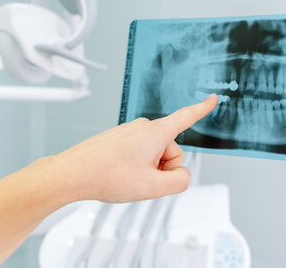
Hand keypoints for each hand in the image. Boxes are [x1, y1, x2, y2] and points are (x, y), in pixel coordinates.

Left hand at [54, 94, 217, 202]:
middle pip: (171, 150)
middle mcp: (143, 127)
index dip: (202, 109)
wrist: (72, 174)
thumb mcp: (153, 187)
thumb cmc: (106, 176)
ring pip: (154, 155)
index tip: (213, 98)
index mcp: (156, 133)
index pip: (186, 117)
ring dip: (147, 170)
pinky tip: (119, 175)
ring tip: (126, 178)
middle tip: (142, 180)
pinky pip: (139, 155)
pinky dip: (134, 167)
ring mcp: (130, 133)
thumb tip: (181, 175)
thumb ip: (179, 181)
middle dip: (163, 168)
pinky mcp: (119, 140)